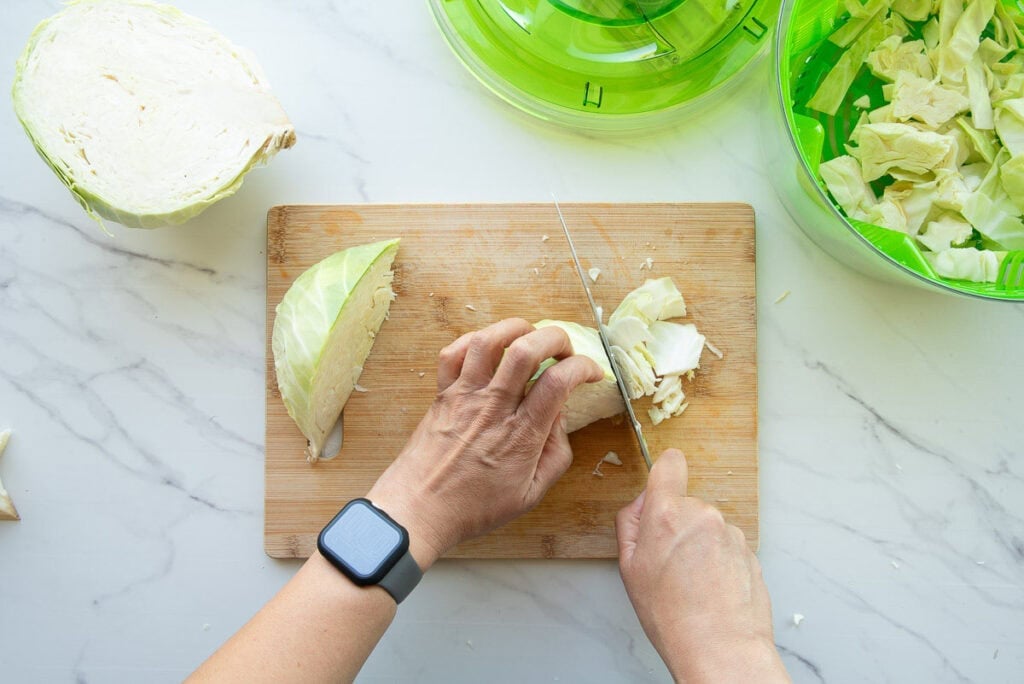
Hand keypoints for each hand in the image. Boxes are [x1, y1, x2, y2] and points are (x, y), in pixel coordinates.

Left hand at [368, 318, 603, 569]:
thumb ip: (555, 455)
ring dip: (515, 328)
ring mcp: (464, 396)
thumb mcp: (530, 495)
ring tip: (529, 336)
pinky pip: (452, 353)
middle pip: (526, 349)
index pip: (558, 382)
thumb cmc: (474, 508)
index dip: (583, 367)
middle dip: (555, 337)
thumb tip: (561, 417)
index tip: (591, 372)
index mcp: (521, 435)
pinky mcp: (442, 394)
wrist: (418, 510)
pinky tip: (488, 349)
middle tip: (564, 349)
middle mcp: (493, 407)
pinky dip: (473, 341)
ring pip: (488, 341)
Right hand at [616, 450, 788, 682]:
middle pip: (686, 504)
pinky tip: (711, 589)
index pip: (670, 464)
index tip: (663, 484)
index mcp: (667, 513)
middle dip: (678, 525)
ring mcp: (730, 532)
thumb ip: (630, 524)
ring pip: (708, 527)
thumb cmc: (671, 615)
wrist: (720, 647)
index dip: (665, 471)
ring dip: (700, 545)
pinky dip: (719, 561)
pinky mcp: (749, 550)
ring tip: (692, 583)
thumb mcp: (629, 568)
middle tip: (669, 562)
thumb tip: (641, 505)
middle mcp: (702, 514)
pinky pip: (727, 546)